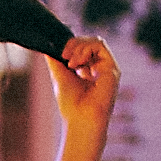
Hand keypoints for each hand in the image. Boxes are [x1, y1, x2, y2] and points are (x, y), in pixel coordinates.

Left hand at [45, 34, 121, 158]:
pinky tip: (76, 63)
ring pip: (96, 41)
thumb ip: (55, 60)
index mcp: (90, 69)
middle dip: (74, 44)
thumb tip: (48, 45)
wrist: (81, 119)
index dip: (72, 45)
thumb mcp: (60, 75)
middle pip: (90, 41)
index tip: (60, 53)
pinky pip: (100, 46)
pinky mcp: (112, 68)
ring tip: (70, 63)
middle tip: (64, 55)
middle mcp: (101, 68)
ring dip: (78, 47)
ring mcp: (108, 68)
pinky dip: (85, 50)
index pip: (84, 47)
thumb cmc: (71, 104)